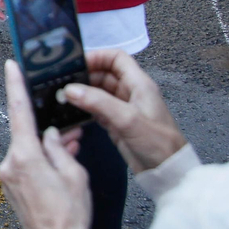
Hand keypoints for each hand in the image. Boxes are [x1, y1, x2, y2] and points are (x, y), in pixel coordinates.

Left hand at [0, 60, 92, 228]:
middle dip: (46, 129)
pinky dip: (41, 162)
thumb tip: (52, 135)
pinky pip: (26, 166)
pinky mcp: (11, 189)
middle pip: (26, 134)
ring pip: (27, 151)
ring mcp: (8, 178)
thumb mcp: (74, 174)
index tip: (12, 66)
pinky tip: (60, 167)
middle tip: (68, 129)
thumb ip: (59, 148)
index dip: (15, 86)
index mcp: (25, 156)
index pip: (18, 112)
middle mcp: (10, 164)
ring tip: (70, 153)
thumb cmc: (70, 215)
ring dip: (46, 149)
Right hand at [60, 49, 187, 172]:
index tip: (75, 64)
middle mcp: (131, 92)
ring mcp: (123, 109)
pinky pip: (98, 110)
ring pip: (99, 92)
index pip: (116, 58)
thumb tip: (69, 89)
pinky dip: (85, 108)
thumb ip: (99, 102)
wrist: (167, 172)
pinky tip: (71, 112)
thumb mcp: (127, 119)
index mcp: (139, 83)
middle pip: (105, 74)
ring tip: (61, 96)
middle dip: (85, 75)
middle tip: (61, 82)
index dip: (97, 56)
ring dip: (83, 92)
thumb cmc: (156, 142)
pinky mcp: (117, 124)